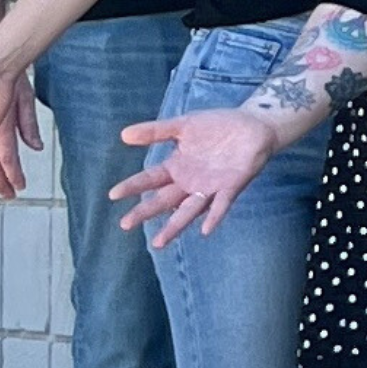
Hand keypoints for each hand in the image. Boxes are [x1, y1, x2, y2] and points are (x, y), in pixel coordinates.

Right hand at [112, 106, 278, 247]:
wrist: (254, 125)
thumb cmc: (217, 126)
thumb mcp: (183, 125)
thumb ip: (156, 131)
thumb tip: (124, 135)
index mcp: (177, 167)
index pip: (150, 179)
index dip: (132, 186)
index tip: (112, 195)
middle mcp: (190, 182)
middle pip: (164, 200)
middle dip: (145, 211)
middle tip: (125, 224)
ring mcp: (210, 187)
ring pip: (189, 210)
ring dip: (174, 226)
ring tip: (158, 243)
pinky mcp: (232, 187)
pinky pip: (221, 205)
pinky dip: (213, 216)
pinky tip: (204, 229)